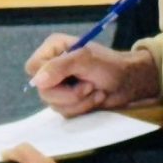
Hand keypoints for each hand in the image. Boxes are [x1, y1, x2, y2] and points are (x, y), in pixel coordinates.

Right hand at [26, 36, 157, 114]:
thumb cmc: (110, 65)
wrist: (129, 82)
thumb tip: (37, 81)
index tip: (65, 80)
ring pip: (54, 104)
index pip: (33, 67)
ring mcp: (59, 86)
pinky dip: (82, 108)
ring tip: (96, 91)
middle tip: (89, 86)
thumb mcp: (86, 60)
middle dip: (69, 94)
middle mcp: (52, 67)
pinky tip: (95, 98)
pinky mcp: (67, 101)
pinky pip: (64, 112)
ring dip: (79, 102)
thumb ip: (60, 67)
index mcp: (53, 49)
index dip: (46, 77)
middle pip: (43, 90)